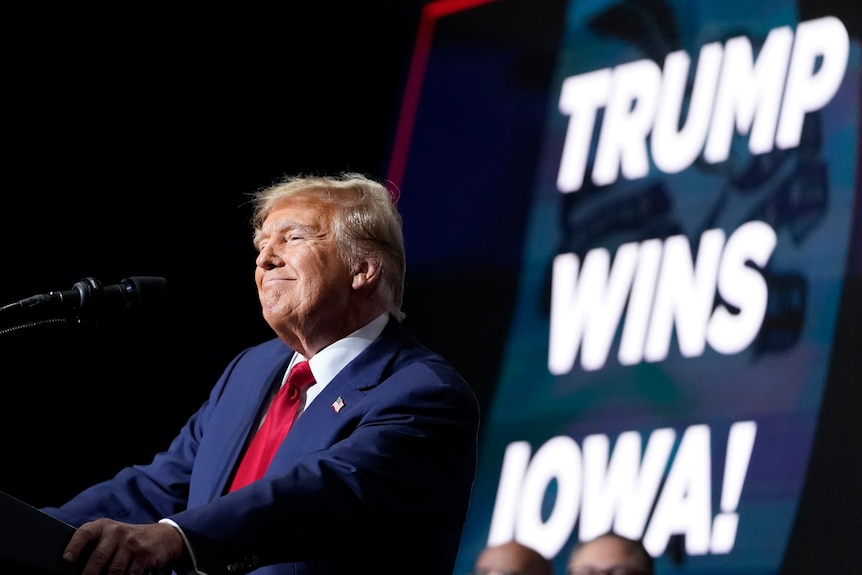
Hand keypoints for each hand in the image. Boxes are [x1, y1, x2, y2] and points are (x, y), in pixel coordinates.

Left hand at [63, 518, 184, 574]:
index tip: (66, 559)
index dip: (74, 545)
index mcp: (105, 526)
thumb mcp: (113, 536)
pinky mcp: (144, 555)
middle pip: (99, 557)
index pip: (86, 532)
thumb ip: (97, 546)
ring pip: (114, 570)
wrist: (163, 536)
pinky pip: (130, 574)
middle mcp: (117, 532)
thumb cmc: (128, 540)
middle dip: (89, 574)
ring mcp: (132, 543)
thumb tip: (75, 567)